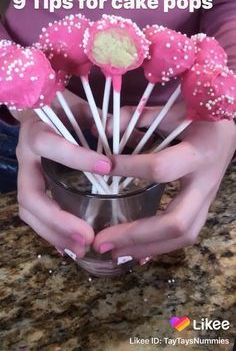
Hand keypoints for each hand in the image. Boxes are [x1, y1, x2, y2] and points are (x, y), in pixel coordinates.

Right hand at [15, 90, 111, 257]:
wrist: (36, 107)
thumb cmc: (60, 106)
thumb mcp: (79, 106)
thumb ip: (100, 118)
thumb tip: (128, 135)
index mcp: (36, 131)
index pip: (50, 145)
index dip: (75, 158)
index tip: (106, 168)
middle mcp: (25, 157)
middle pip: (30, 195)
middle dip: (58, 220)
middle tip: (87, 237)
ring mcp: (25, 174)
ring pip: (30, 211)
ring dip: (54, 234)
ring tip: (81, 249)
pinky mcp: (31, 187)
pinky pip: (34, 215)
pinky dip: (51, 233)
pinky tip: (69, 247)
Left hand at [93, 103, 235, 262]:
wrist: (229, 127)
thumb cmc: (201, 115)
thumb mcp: (171, 110)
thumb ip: (137, 117)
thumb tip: (98, 127)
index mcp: (199, 152)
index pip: (162, 168)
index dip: (130, 168)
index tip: (103, 169)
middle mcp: (205, 182)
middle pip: (176, 222)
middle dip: (136, 235)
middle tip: (101, 241)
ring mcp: (207, 198)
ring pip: (183, 235)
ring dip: (147, 247)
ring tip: (114, 252)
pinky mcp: (203, 206)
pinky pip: (185, 233)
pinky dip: (160, 245)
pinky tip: (137, 249)